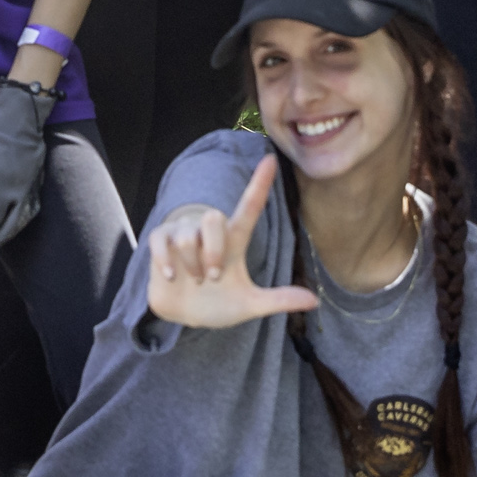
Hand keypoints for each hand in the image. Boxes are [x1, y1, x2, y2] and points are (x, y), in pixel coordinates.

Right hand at [144, 152, 324, 332]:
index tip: (271, 159)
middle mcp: (210, 232)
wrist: (183, 317)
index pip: (250, 206)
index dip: (259, 183)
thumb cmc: (218, 304)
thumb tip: (314, 301)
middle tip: (212, 277)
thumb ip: (279, 300)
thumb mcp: (249, 305)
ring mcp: (184, 234)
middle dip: (213, 251)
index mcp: (235, 241)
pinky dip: (166, 260)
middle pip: (214, 219)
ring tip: (194, 281)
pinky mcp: (162, 242)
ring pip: (189, 237)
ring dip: (193, 265)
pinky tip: (171, 275)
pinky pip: (162, 240)